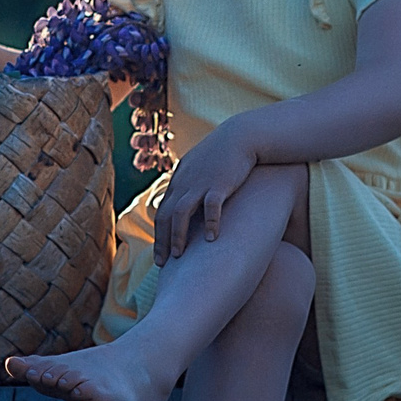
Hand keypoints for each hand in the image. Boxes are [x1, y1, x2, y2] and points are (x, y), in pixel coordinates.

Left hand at [153, 122, 257, 261]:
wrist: (241, 136)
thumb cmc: (223, 155)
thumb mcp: (200, 167)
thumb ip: (191, 184)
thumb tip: (187, 204)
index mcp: (179, 182)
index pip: (163, 212)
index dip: (160, 234)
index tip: (161, 254)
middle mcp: (184, 184)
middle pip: (166, 216)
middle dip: (162, 241)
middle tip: (162, 263)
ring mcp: (200, 183)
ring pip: (181, 213)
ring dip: (178, 236)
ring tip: (179, 256)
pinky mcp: (219, 184)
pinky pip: (211, 206)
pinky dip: (209, 223)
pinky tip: (211, 240)